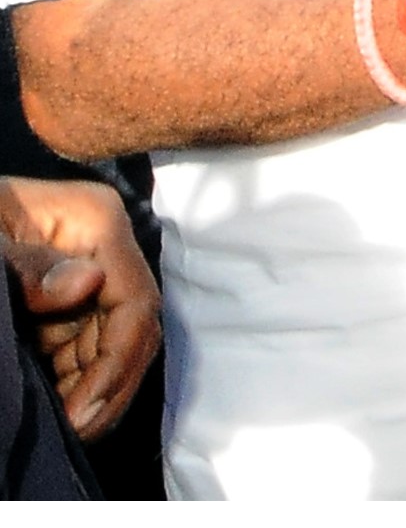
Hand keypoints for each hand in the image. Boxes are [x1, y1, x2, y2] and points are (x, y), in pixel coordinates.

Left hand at [2, 175, 151, 436]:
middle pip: (132, 327)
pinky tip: (56, 404)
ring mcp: (88, 274)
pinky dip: (74, 378)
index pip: (134, 298)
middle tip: (77, 431)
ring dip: (92, 387)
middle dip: (108, 384)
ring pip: (112, 343)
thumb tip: (88, 282)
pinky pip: (85, 344)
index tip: (82, 412)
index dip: (116, 361)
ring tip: (65, 425)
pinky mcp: (68, 297)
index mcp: (94, 220)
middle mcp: (104, 247)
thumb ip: (26, 264)